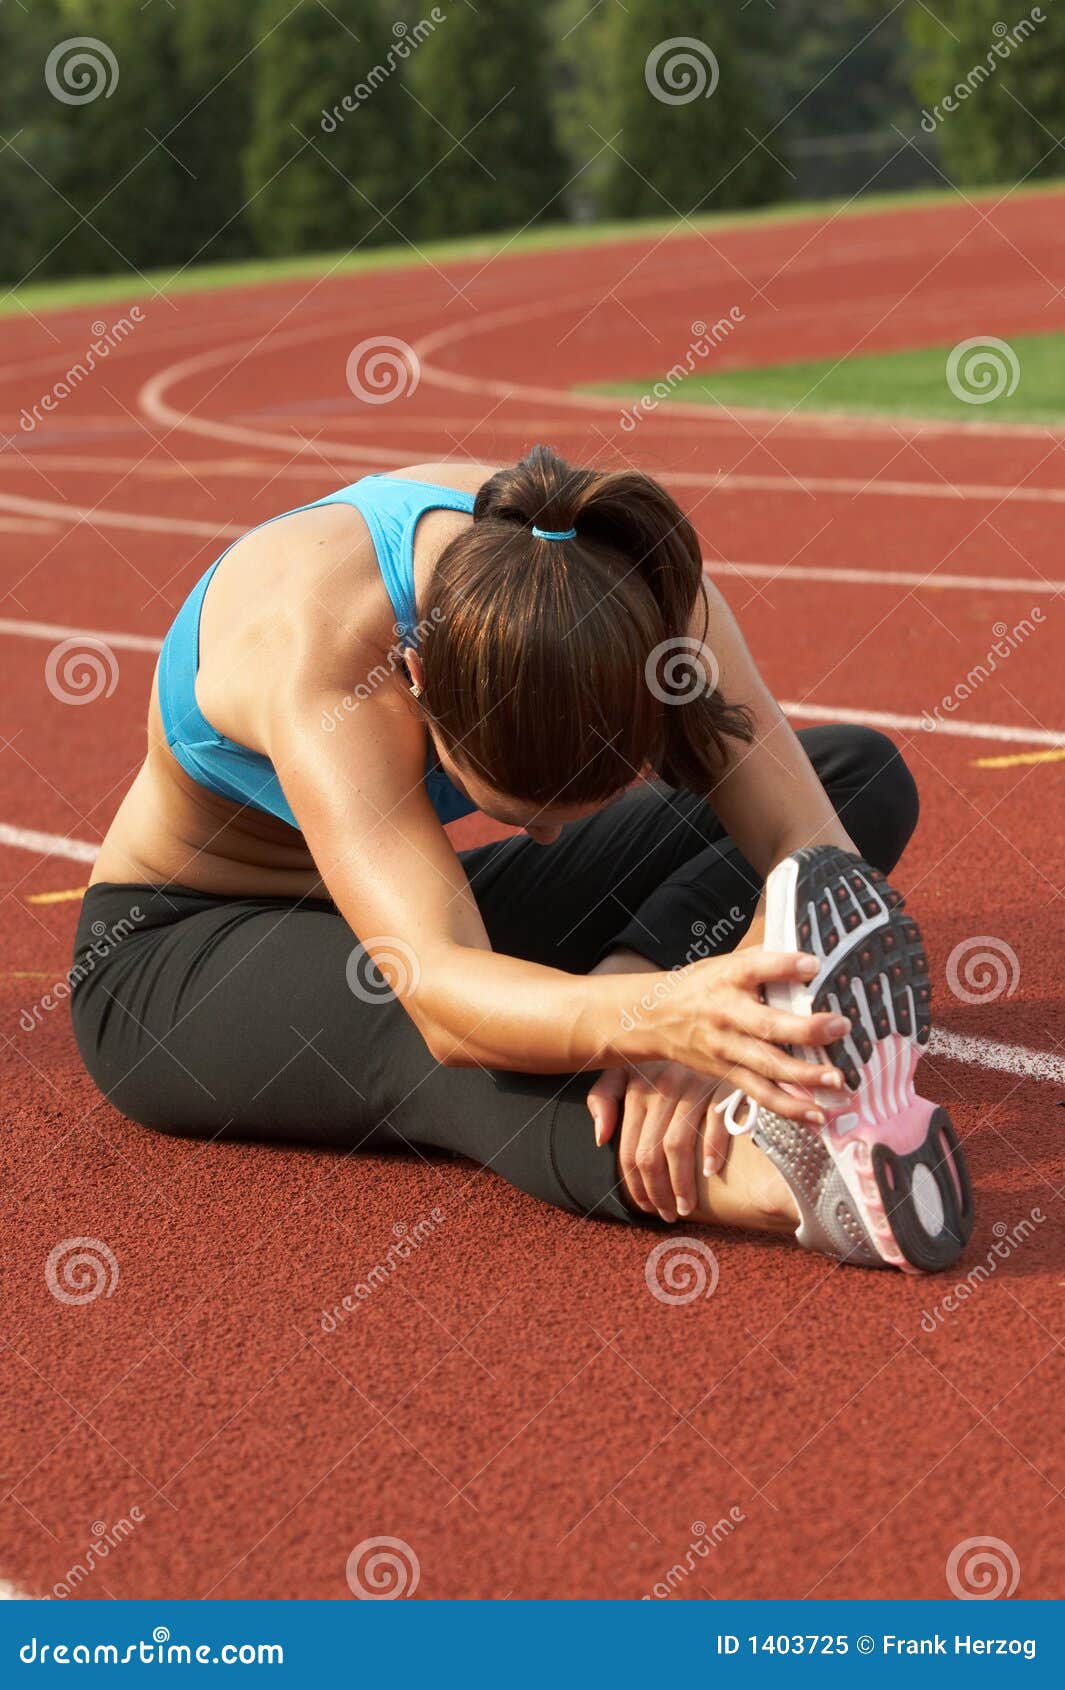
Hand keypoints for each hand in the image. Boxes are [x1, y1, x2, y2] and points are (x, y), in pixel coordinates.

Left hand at [588, 1062, 729, 1222]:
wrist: (708, 1028)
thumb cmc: (662, 1057)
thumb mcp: (625, 1067)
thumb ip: (604, 1097)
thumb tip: (599, 1139)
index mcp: (636, 1085)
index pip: (629, 1149)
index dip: (635, 1185)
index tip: (646, 1206)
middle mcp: (663, 1086)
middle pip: (651, 1153)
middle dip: (657, 1192)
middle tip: (667, 1214)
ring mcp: (694, 1084)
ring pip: (678, 1146)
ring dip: (682, 1184)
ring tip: (685, 1207)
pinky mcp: (724, 1084)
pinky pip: (715, 1123)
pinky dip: (712, 1150)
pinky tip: (711, 1174)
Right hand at [653, 948, 848, 1124]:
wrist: (653, 1018)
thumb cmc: (700, 986)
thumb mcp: (724, 964)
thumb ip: (763, 960)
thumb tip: (810, 958)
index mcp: (728, 978)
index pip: (756, 969)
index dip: (785, 967)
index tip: (814, 965)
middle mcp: (727, 1014)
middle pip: (767, 1026)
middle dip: (806, 1030)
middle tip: (840, 1027)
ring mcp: (726, 1048)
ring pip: (767, 1066)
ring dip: (804, 1076)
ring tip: (836, 1080)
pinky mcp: (727, 1073)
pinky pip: (760, 1094)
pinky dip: (789, 1107)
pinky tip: (816, 1116)